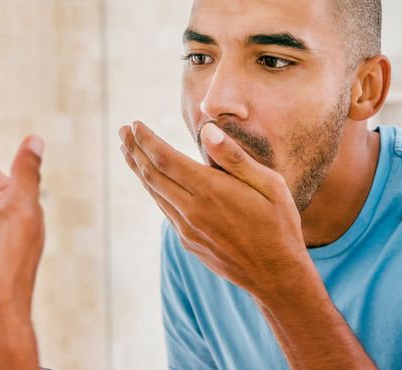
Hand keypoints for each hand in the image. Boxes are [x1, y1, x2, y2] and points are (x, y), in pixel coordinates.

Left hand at [119, 121, 310, 298]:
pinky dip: (154, 191)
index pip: (165, 159)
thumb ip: (234, 157)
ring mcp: (188, 230)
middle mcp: (192, 211)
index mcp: (210, 191)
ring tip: (129, 151)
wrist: (277, 276)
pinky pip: (166, 211)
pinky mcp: (190, 243)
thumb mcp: (269, 184)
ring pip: (155, 194)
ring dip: (139, 170)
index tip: (134, 124)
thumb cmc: (279, 224)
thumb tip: (206, 130)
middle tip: (122, 132)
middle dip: (135, 150)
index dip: (147, 140)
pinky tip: (154, 183)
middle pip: (152, 175)